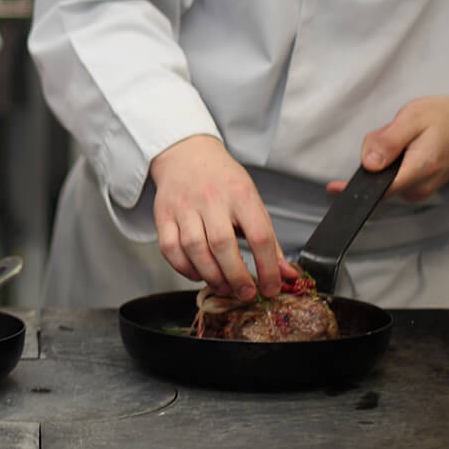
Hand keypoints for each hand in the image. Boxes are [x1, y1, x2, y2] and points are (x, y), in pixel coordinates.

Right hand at [149, 135, 292, 299]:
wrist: (187, 154)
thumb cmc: (223, 180)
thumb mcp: (251, 201)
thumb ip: (268, 238)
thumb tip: (285, 273)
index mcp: (240, 194)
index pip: (258, 235)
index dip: (267, 267)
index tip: (272, 287)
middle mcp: (211, 199)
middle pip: (223, 245)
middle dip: (237, 276)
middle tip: (246, 293)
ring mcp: (184, 207)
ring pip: (194, 249)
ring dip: (211, 275)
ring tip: (224, 286)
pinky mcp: (163, 215)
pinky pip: (170, 249)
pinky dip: (184, 268)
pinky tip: (198, 273)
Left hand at [328, 93, 448, 203]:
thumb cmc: (444, 117)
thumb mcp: (412, 118)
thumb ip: (388, 141)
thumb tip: (368, 165)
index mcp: (421, 168)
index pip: (381, 189)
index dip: (356, 189)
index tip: (333, 188)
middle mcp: (423, 186)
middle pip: (379, 181)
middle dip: (374, 159)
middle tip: (390, 133)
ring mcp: (424, 189)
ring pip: (385, 180)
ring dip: (384, 160)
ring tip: (402, 138)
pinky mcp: (422, 188)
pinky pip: (395, 179)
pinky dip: (392, 164)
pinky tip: (404, 148)